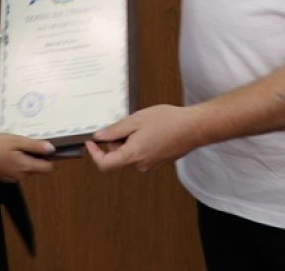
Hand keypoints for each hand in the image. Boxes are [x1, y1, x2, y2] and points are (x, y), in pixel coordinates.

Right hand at [0, 133, 55, 182]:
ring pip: (27, 169)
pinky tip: (6, 153)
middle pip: (37, 168)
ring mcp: (12, 178)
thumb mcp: (16, 141)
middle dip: (34, 156)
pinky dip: (15, 162)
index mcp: (25, 167)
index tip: (44, 148)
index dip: (49, 158)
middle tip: (23, 143)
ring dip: (24, 158)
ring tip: (13, 147)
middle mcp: (21, 176)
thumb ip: (35, 146)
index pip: (48, 168)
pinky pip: (17, 170)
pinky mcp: (5, 178)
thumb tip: (52, 149)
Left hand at [84, 104, 207, 172]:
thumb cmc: (168, 121)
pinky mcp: (158, 162)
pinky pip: (141, 154)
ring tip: (141, 124)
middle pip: (117, 158)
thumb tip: (99, 137)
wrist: (194, 127)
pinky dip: (138, 143)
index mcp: (132, 156)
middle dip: (115, 142)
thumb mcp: (135, 120)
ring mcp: (150, 165)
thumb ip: (114, 131)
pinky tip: (150, 130)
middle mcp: (140, 165)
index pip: (104, 164)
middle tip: (124, 124)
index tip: (91, 142)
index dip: (94, 153)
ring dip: (128, 141)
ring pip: (129, 155)